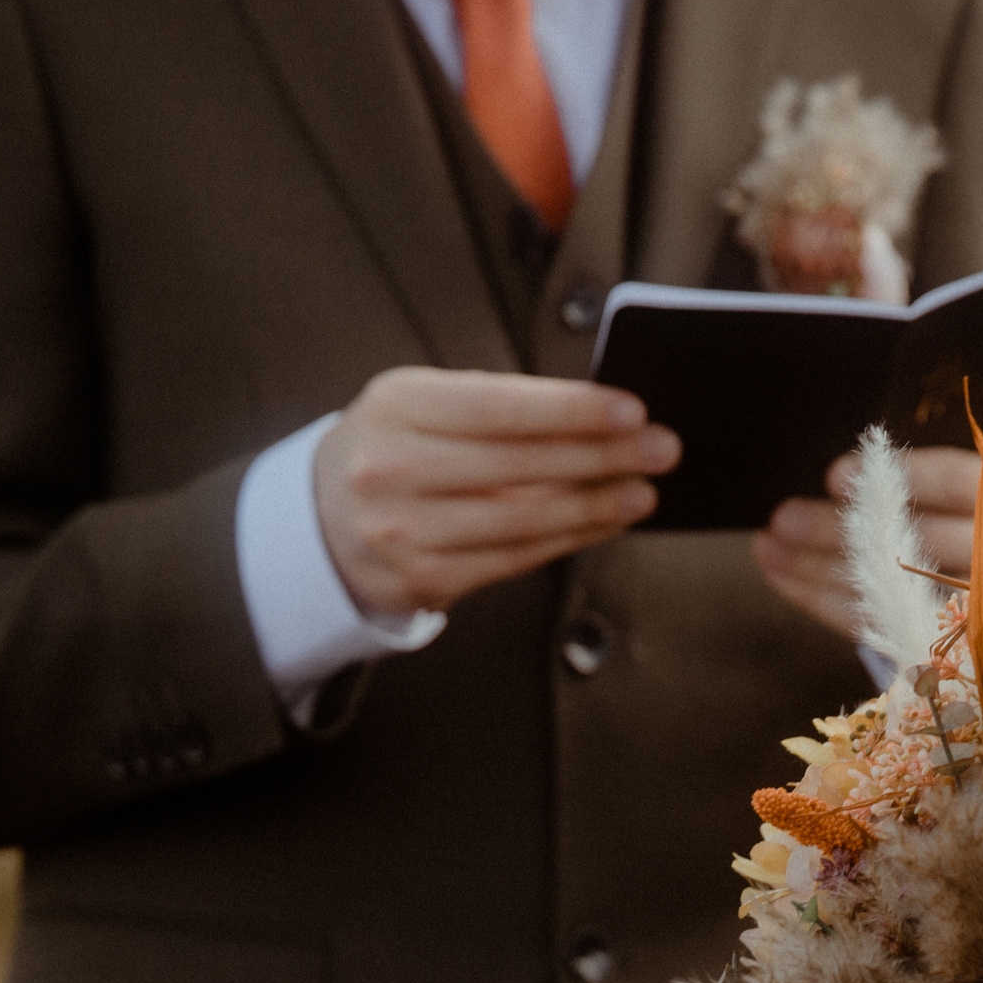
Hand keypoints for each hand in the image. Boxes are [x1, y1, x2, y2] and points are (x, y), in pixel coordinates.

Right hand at [313, 367, 680, 615]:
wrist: (320, 520)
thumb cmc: (396, 446)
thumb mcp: (423, 402)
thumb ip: (497, 402)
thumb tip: (598, 412)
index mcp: (396, 407)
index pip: (500, 408)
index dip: (572, 411)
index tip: (632, 409)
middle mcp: (391, 470)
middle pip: (519, 467)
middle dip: (603, 457)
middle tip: (662, 449)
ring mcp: (403, 533)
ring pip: (523, 521)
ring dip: (596, 506)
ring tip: (644, 491)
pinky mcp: (422, 580)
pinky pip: (514, 560)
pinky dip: (569, 540)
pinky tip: (605, 522)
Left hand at [754, 446, 982, 639]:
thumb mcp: (971, 498)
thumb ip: (920, 490)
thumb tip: (840, 484)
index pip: (962, 482)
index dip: (899, 476)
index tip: (836, 476)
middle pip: (925, 541)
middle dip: (845, 530)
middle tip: (785, 517)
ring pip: (899, 591)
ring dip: (822, 570)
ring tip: (769, 548)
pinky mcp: (963, 651)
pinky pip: (885, 629)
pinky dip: (829, 604)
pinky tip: (785, 579)